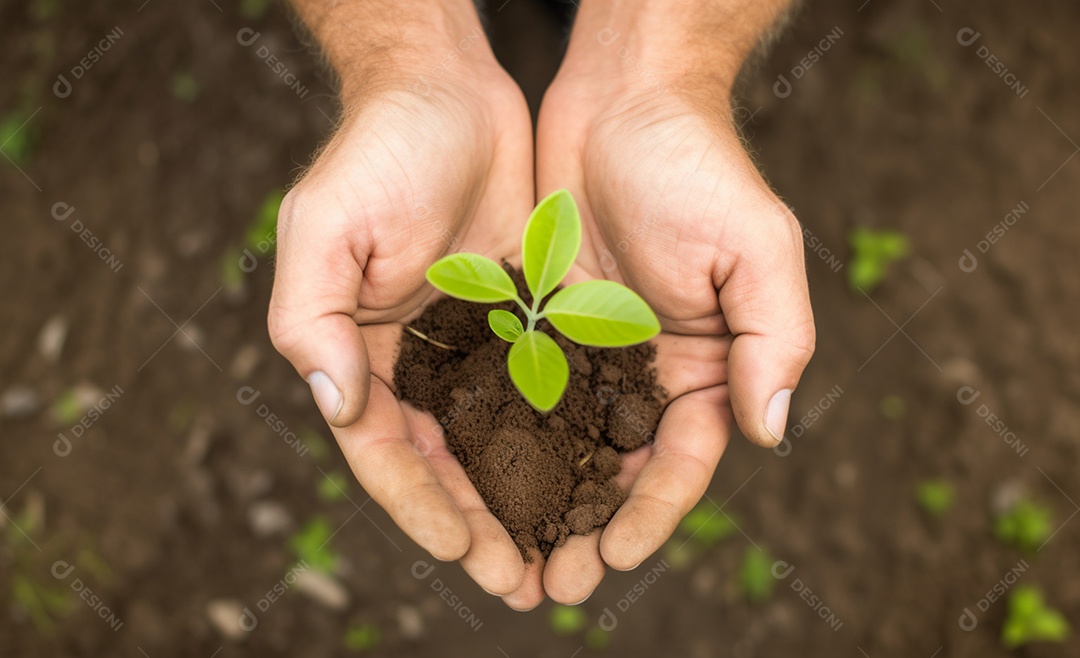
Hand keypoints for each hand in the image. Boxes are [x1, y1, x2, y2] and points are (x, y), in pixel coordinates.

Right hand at [269, 1, 534, 599]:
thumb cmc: (378, 151)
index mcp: (364, 356)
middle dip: (484, 529)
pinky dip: (567, 441)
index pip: (389, 454)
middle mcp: (419, 365)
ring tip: (567, 558)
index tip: (465, 556)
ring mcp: (475, 347)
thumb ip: (313, 319)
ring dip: (531, 504)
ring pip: (504, 446)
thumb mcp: (327, 226)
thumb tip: (335, 404)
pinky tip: (598, 479)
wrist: (447, 91)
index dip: (423, 509)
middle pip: (451, 468)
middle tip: (524, 586)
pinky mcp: (526, 322)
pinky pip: (549, 393)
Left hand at [532, 0, 813, 603]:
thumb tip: (771, 432)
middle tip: (547, 585)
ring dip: (537, 502)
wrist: (623, 98)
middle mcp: (645, 369)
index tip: (612, 561)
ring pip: (561, 444)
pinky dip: (498, 437)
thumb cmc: (700, 166)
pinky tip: (467, 475)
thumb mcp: (756, 247)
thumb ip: (772, 338)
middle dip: (586, 529)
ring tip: (501, 555)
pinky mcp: (539, 322)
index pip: (681, 461)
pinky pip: (515, 390)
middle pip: (616, 469)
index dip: (650, 515)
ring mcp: (589, 349)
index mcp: (704, 365)